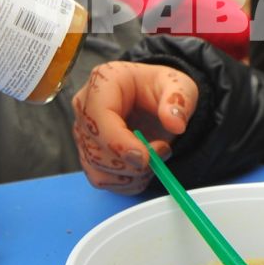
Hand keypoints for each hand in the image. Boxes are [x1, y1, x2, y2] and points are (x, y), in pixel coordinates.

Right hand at [71, 61, 198, 193]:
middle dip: (133, 163)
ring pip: (97, 169)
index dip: (119, 143)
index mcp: (103, 81)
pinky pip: (101, 179)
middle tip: (162, 151)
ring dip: (132, 175)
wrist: (153, 99)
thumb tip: (175, 123)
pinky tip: (145, 170)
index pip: (98, 116)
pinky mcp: (88, 154)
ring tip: (156, 158)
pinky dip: (127, 183)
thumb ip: (179, 99)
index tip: (146, 158)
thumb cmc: (159, 88)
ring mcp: (84, 133)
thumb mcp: (179, 84)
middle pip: (95, 148)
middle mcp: (85, 107)